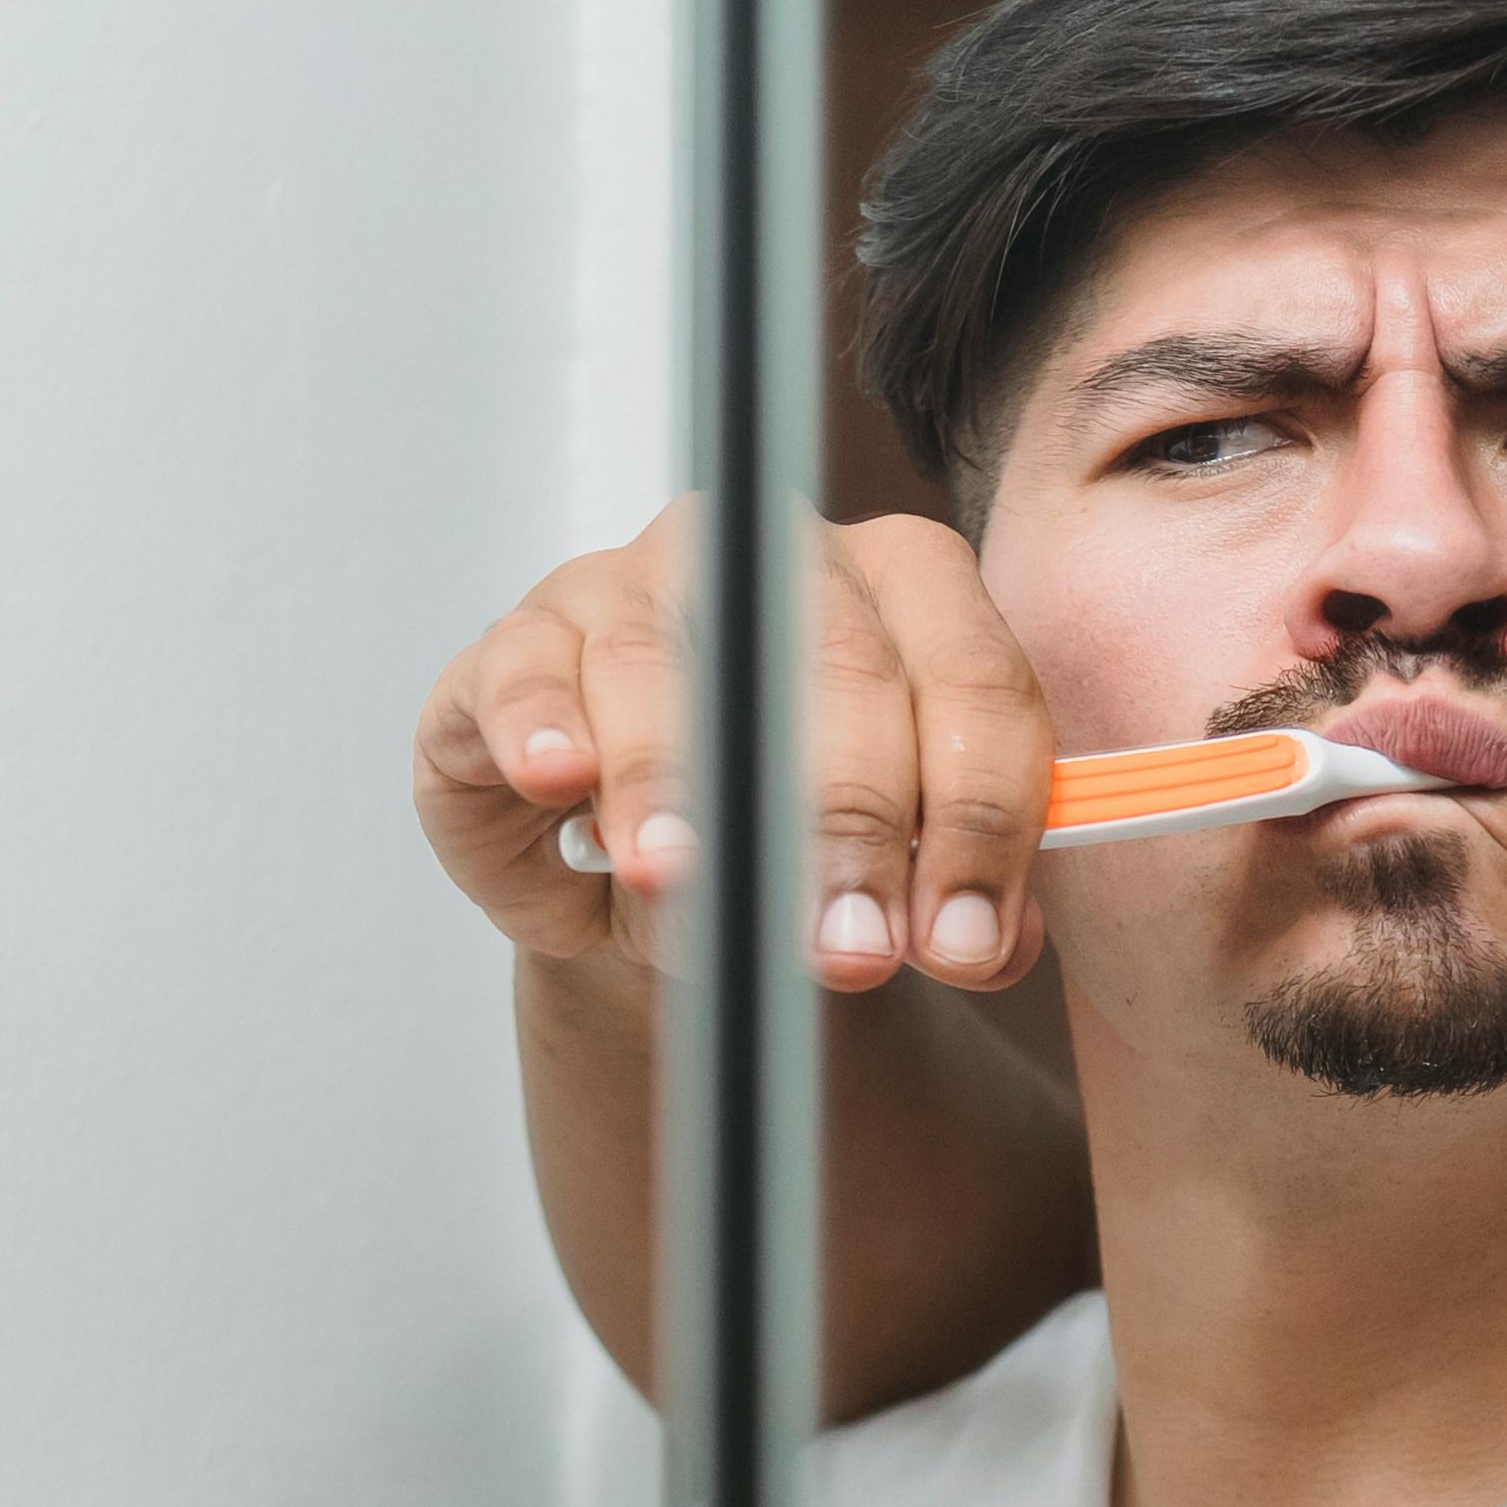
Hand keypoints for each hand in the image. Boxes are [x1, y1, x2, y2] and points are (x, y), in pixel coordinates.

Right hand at [409, 500, 1058, 993]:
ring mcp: (638, 584)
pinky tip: (560, 778)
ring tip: (683, 877)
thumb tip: (987, 939)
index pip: (974, 681)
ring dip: (677, 780)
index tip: (960, 939)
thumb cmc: (789, 837)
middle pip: (836, 666)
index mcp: (909, 588)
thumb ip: (957, 897)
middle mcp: (779, 561)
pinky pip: (522, 664)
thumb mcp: (890, 876)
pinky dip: (540, 720)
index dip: (976, 819)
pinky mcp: (519, 641)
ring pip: (667, 660)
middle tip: (845, 945)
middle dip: (847, 823)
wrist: (645, 870)